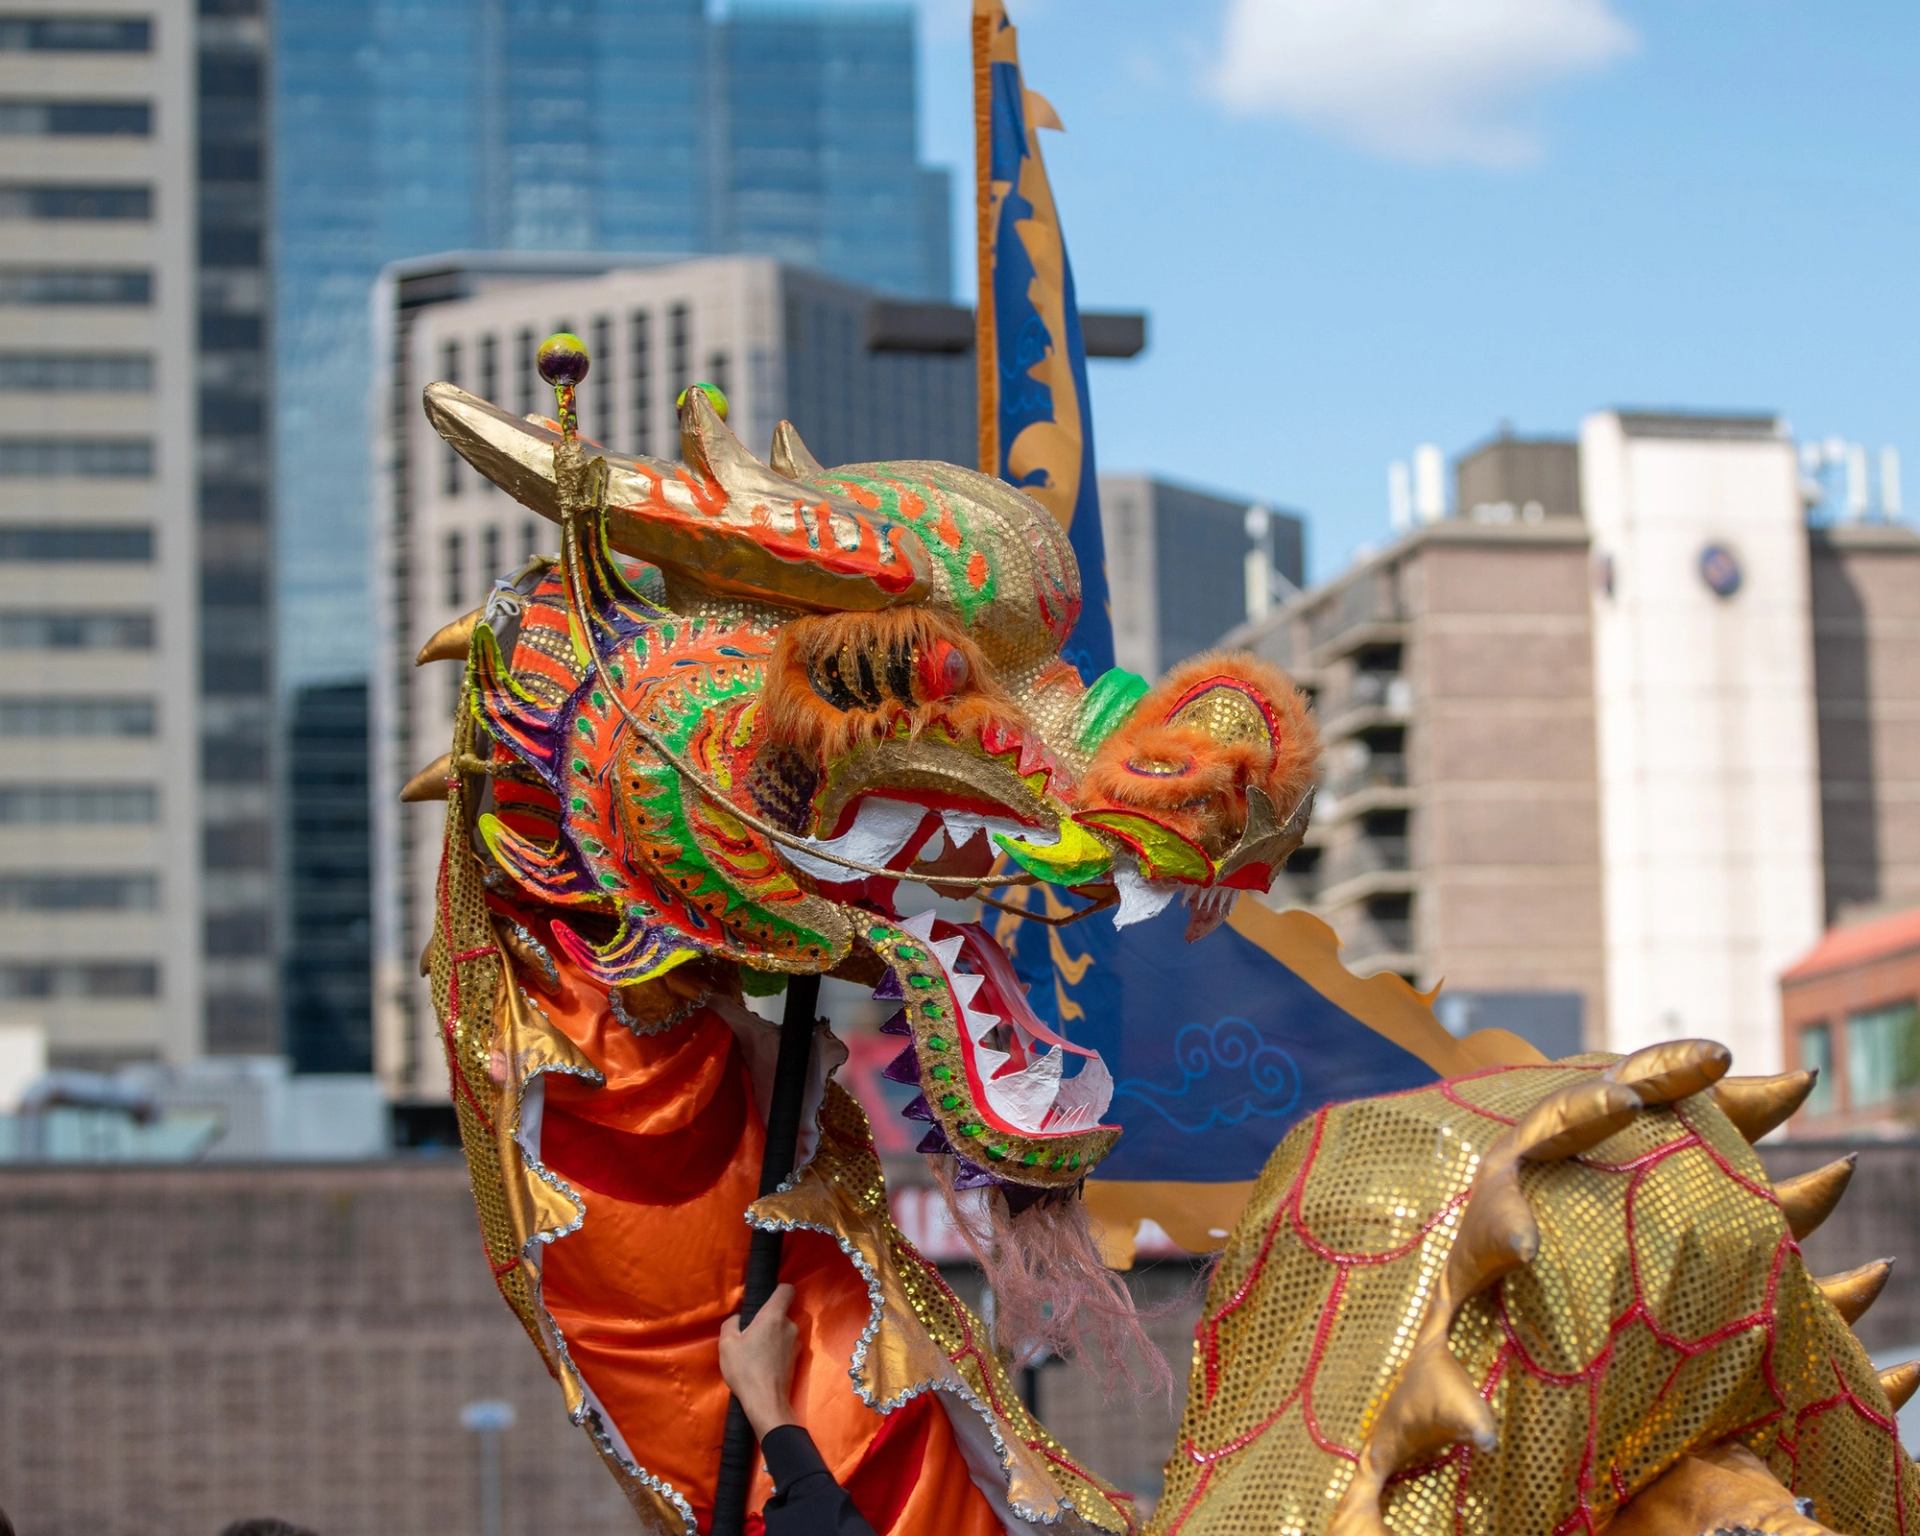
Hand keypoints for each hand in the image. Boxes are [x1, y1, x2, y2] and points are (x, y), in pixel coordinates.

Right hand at [719, 1282, 799, 1438]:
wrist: (766, 1402)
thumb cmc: (745, 1370)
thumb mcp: (727, 1344)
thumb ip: (731, 1324)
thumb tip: (739, 1320)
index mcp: (773, 1316)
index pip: (787, 1290)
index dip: (777, 1290)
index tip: (765, 1300)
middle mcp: (790, 1325)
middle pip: (782, 1313)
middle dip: (768, 1320)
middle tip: (751, 1335)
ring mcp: (797, 1343)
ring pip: (784, 1331)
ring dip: (773, 1336)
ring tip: (756, 1352)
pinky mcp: (797, 1359)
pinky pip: (786, 1345)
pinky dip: (777, 1350)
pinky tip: (764, 1363)